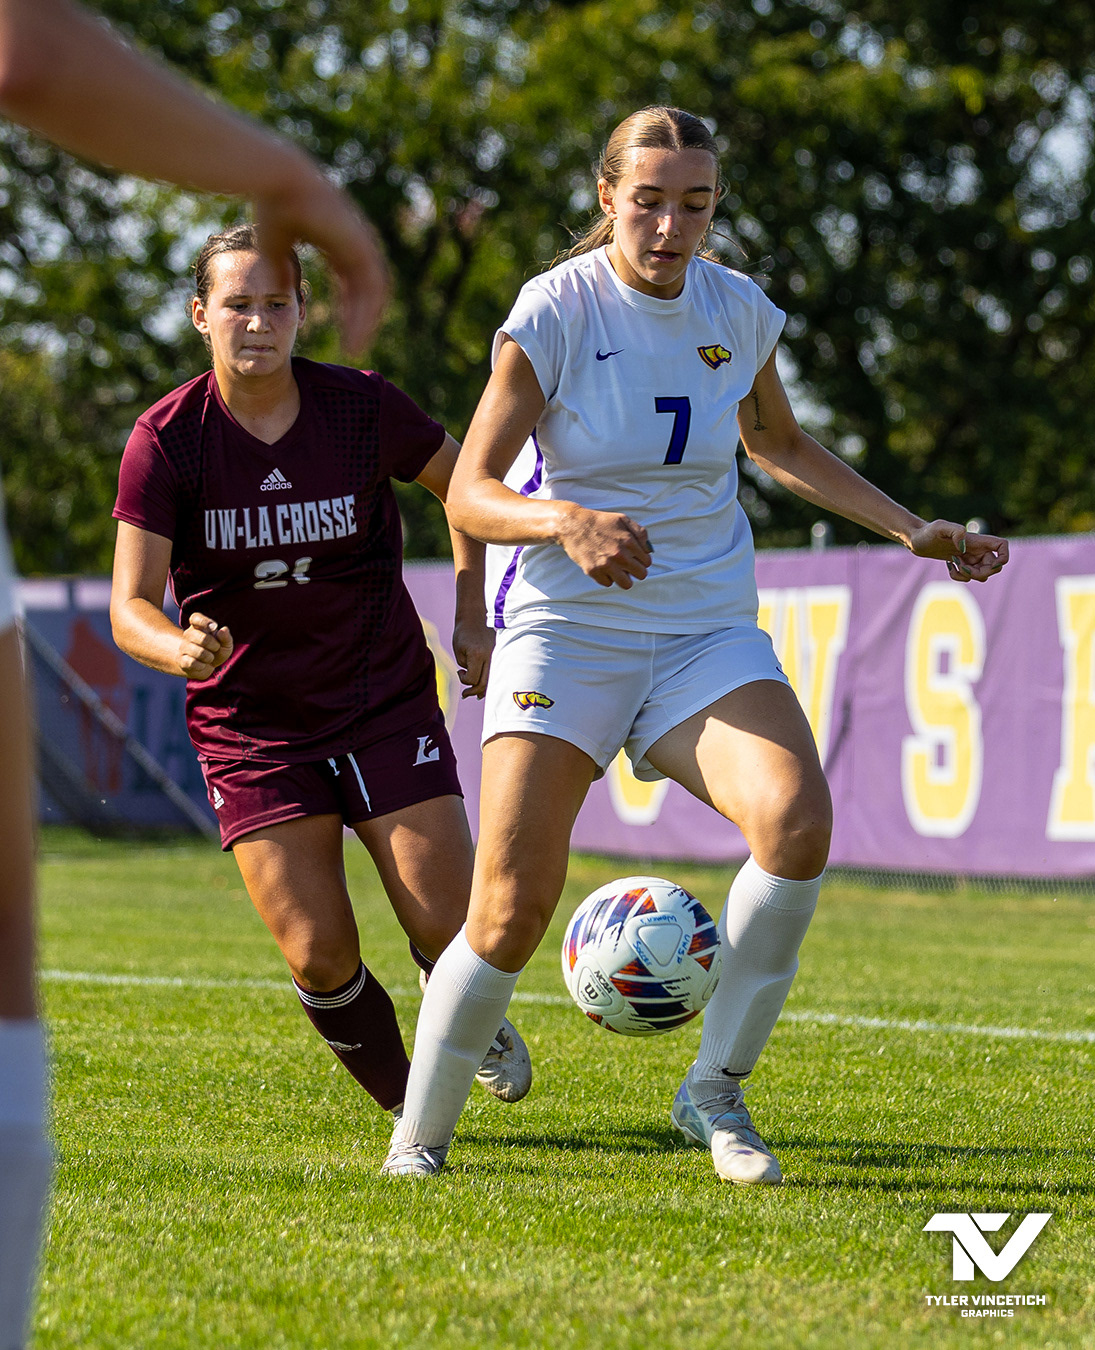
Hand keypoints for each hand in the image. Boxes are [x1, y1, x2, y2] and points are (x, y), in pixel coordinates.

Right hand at [179, 613, 232, 679]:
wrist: (206, 667)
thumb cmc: (216, 652)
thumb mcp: (225, 645)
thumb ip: (226, 637)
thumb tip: (223, 630)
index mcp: (199, 626)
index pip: (196, 618)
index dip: (204, 621)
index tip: (214, 627)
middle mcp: (189, 634)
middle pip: (202, 638)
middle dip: (214, 646)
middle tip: (216, 648)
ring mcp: (184, 647)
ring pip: (199, 652)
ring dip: (209, 657)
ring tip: (209, 658)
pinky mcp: (182, 660)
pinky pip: (193, 663)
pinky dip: (203, 666)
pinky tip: (203, 665)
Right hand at [254, 170, 390, 354]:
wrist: (280, 183)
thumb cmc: (273, 207)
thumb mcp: (274, 247)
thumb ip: (280, 269)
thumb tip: (281, 287)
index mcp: (339, 243)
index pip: (352, 285)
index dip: (349, 311)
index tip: (344, 334)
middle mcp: (355, 245)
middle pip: (366, 293)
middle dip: (361, 321)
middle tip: (353, 347)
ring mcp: (362, 244)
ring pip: (373, 294)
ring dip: (365, 322)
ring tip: (355, 347)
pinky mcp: (362, 246)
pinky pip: (372, 288)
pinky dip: (367, 312)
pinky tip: (357, 332)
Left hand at [452, 615, 494, 698]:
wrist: (475, 615)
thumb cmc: (464, 632)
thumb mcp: (459, 651)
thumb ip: (467, 668)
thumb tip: (473, 683)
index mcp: (477, 654)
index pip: (473, 679)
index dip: (464, 680)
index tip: (459, 672)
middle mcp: (490, 656)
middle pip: (485, 683)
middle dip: (474, 691)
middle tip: (465, 694)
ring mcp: (498, 655)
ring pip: (493, 680)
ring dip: (484, 689)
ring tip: (475, 695)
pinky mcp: (501, 654)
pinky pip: (497, 671)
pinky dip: (491, 680)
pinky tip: (485, 686)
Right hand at [557, 505, 651, 588]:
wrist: (573, 525)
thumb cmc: (599, 521)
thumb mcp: (623, 519)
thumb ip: (640, 532)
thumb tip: (649, 549)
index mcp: (629, 542)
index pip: (647, 562)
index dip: (642, 560)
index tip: (634, 558)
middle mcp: (620, 555)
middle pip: (641, 575)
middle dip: (635, 570)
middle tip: (627, 565)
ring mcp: (606, 565)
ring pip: (626, 584)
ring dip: (623, 578)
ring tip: (617, 570)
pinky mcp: (593, 571)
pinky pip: (608, 584)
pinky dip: (606, 577)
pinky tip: (602, 567)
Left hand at [908, 521, 1008, 582]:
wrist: (916, 539)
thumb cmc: (927, 531)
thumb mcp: (940, 528)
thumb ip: (956, 532)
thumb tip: (964, 547)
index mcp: (977, 540)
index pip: (1002, 546)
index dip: (1004, 556)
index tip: (993, 564)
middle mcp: (976, 549)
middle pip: (994, 566)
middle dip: (981, 573)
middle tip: (964, 568)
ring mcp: (969, 557)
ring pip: (982, 574)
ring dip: (969, 575)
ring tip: (954, 564)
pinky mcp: (961, 564)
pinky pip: (968, 577)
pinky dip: (960, 577)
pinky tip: (949, 567)